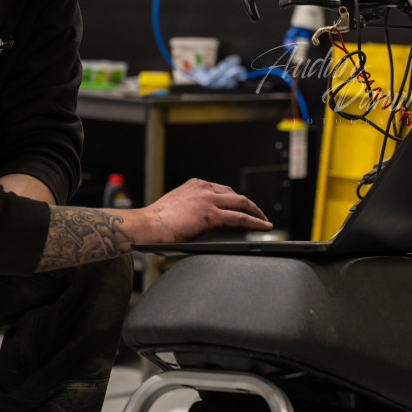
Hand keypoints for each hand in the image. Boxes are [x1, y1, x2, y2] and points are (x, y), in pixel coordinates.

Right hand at [142, 178, 271, 242]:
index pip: (222, 190)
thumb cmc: (157, 222)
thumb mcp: (177, 206)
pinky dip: (254, 222)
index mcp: (195, 185)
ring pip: (242, 204)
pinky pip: (240, 218)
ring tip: (265, 221)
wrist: (147, 226)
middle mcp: (204, 188)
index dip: (235, 199)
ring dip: (256, 213)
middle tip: (259, 214)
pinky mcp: (211, 215)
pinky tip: (262, 227)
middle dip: (250, 205)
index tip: (242, 206)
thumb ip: (192, 207)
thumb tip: (201, 218)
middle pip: (235, 195)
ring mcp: (208, 200)